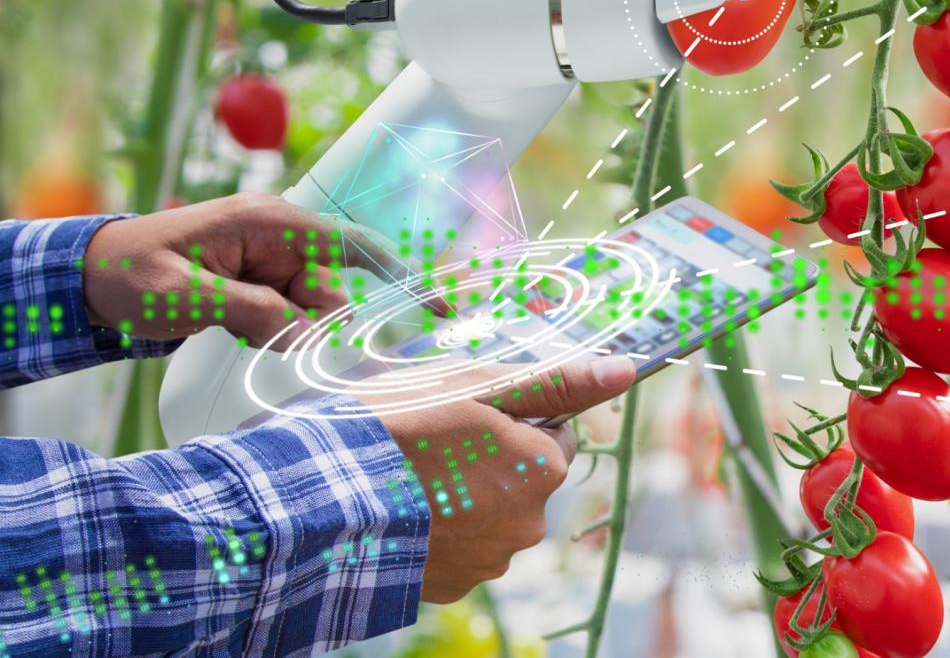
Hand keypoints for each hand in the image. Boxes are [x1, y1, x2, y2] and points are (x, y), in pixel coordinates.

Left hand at [83, 192, 419, 348]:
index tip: (437, 306)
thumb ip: (248, 311)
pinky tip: (230, 327)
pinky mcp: (264, 288)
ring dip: (282, 333)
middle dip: (306, 324)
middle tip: (250, 331)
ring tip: (227, 325)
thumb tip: (302, 335)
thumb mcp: (182, 295)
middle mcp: (282, 240)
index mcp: (270, 223)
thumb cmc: (130, 272)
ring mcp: (274, 265)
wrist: (91, 279)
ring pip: (313, 315)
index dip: (400, 274)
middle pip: (332, 295)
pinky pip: (292, 322)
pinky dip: (271, 335)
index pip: (353, 246)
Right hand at [352, 355, 636, 602]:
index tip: (466, 415)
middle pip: (522, 477)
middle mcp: (529, 525)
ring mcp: (489, 561)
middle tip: (429, 443)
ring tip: (407, 478)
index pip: (552, 434)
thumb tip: (624, 369)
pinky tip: (401, 511)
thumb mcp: (475, 385)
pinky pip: (456, 549)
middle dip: (488, 460)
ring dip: (461, 496)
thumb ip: (554, 382)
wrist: (318, 500)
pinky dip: (436, 530)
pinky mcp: (449, 587)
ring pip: (489, 514)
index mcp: (543, 469)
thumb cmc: (396, 428)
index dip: (510, 418)